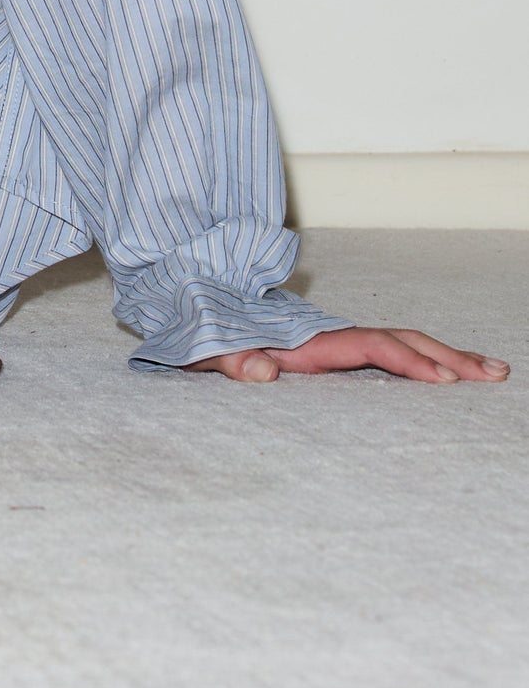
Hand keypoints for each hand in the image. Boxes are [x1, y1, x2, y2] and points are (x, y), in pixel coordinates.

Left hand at [200, 326, 509, 383]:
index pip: (370, 348)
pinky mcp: (333, 352)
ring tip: (494, 371)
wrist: (192, 305)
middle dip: (448, 356)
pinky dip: (424, 359)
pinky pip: (388, 352)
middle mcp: (329, 338)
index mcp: (306, 342)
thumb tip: (260, 370)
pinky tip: (450, 374)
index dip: (407, 362)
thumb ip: (229, 359)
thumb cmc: (200, 337)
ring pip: (401, 343)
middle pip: (400, 340)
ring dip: (447, 356)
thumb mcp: (204, 350)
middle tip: (494, 374)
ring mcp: (334, 343)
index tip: (444, 381)